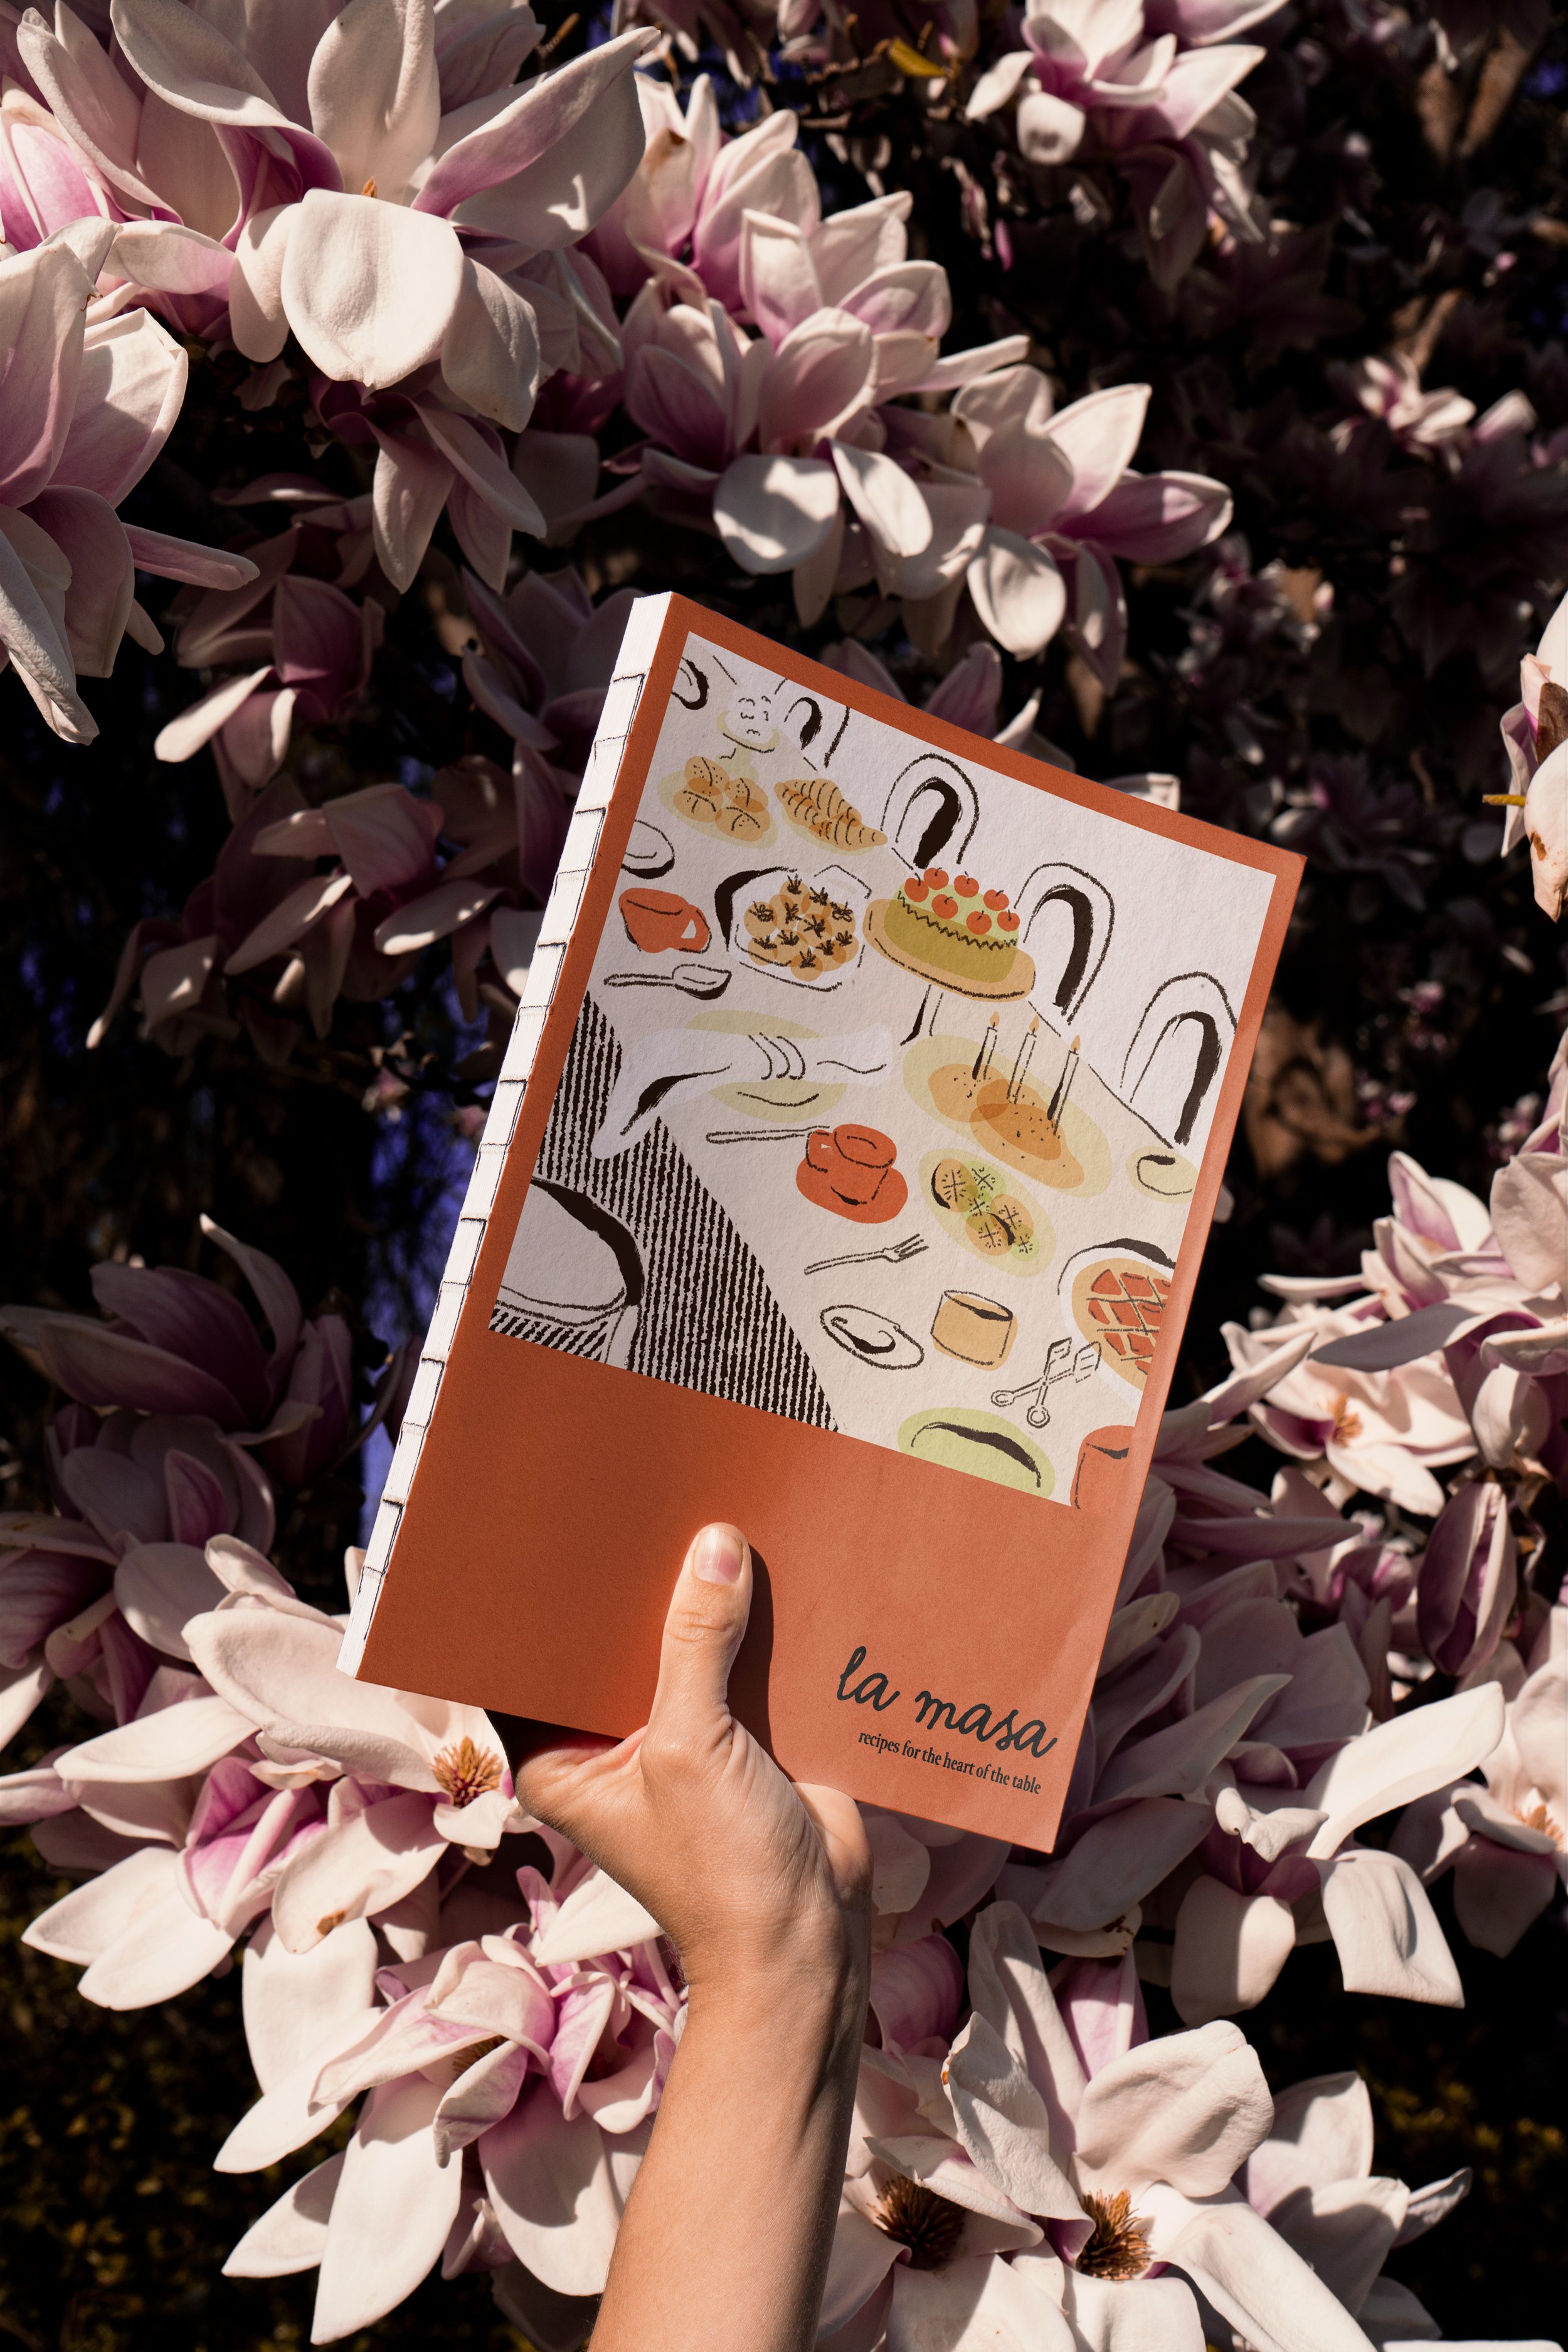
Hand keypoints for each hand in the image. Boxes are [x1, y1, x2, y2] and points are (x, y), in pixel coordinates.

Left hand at [516, 1522, 870, 1995]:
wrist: (811, 1943)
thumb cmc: (721, 1872)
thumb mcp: (690, 1747)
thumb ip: (696, 1643)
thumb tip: (714, 1545)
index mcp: (565, 1760)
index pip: (539, 1663)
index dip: (550, 1601)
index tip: (557, 1526)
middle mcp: (615, 1745)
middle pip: (620, 1647)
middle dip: (640, 1589)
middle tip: (647, 1500)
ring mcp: (683, 1740)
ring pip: (687, 1650)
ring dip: (705, 1601)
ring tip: (713, 1512)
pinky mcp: (745, 1738)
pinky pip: (744, 1666)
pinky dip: (759, 1630)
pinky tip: (770, 1565)